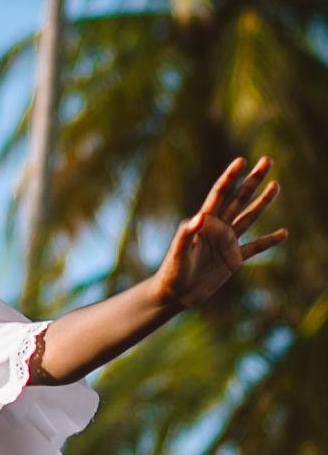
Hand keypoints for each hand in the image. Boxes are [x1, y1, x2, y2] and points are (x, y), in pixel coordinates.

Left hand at [152, 156, 286, 308]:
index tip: (242, 161)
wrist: (174, 294)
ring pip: (249, 218)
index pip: (219, 194)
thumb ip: (186, 234)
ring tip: (275, 185)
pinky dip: (269, 241)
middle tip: (267, 160)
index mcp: (204, 223)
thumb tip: (200, 216)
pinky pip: (255, 248)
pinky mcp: (232, 260)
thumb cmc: (171, 273)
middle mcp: (217, 228)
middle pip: (239, 199)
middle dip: (253, 180)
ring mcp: (226, 243)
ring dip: (262, 202)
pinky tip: (283, 233)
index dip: (230, 177)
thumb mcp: (178, 253)